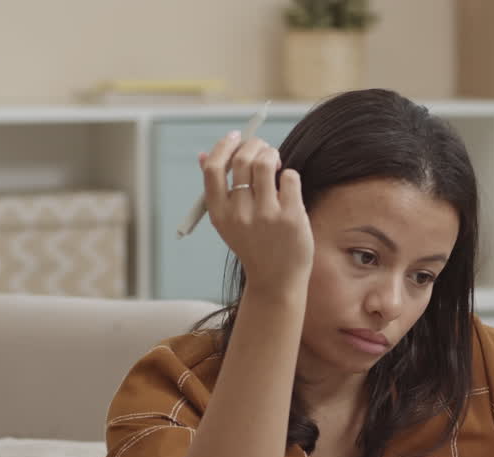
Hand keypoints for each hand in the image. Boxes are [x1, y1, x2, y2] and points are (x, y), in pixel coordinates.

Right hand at [199, 132, 313, 293]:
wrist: (276, 281)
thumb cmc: (253, 245)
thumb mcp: (228, 222)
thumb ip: (217, 189)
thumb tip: (202, 155)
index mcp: (220, 214)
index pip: (213, 169)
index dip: (224, 146)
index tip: (236, 137)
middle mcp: (240, 214)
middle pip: (242, 159)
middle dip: (255, 145)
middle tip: (263, 150)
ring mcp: (266, 215)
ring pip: (266, 162)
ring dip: (272, 154)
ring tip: (275, 163)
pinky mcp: (291, 216)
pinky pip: (290, 176)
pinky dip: (289, 174)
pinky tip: (288, 187)